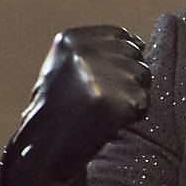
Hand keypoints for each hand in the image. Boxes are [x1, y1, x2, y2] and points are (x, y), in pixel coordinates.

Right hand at [2, 25, 149, 185]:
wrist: (43, 150)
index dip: (124, 57)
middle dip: (130, 77)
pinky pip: (143, 102)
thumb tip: (140, 43)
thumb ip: (96, 51)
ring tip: (105, 111)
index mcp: (69, 40)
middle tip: (106, 100)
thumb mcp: (65, 67)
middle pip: (135, 55)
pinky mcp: (112, 101)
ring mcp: (98, 76)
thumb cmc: (58, 111)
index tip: (112, 78)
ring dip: (132, 96)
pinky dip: (133, 115)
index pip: (121, 35)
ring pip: (142, 76)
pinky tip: (110, 122)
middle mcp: (83, 53)